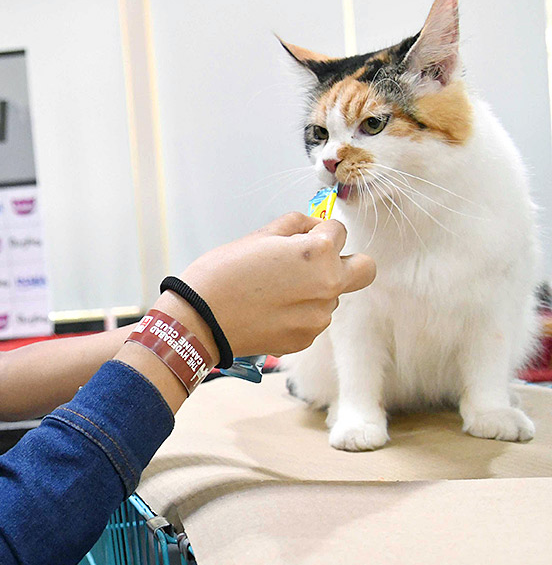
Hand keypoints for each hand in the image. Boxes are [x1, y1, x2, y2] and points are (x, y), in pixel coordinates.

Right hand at [176, 213, 375, 356]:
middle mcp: (327, 286)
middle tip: (314, 264)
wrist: (199, 320)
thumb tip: (314, 226)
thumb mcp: (259, 236)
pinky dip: (298, 314)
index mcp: (318, 253)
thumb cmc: (222, 275)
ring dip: (314, 291)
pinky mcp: (306, 339)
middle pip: (365, 269)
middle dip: (345, 261)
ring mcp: (318, 316)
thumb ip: (296, 225)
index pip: (340, 231)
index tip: (301, 238)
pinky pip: (313, 320)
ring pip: (333, 296)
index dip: (319, 231)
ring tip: (274, 291)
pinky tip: (269, 310)